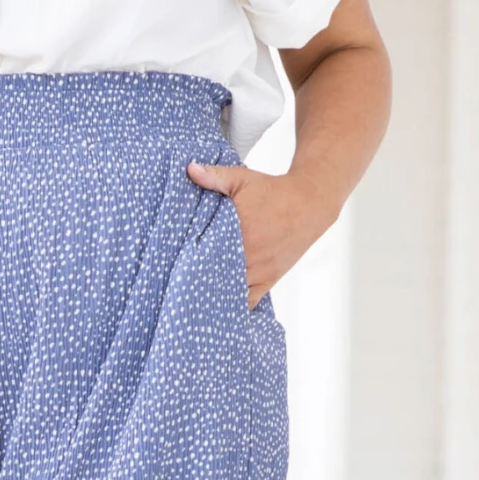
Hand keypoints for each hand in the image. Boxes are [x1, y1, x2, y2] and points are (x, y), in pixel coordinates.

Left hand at [186, 161, 332, 308]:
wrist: (309, 203)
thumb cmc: (272, 190)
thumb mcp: (242, 179)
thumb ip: (214, 177)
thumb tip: (188, 168)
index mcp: (237, 231)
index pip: (203, 252)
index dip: (185, 260)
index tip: (170, 264)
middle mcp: (248, 255)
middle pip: (213, 275)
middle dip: (195, 279)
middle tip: (175, 284)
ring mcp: (259, 270)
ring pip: (229, 291)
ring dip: (212, 294)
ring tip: (191, 300)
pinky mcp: (269, 279)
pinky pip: (250, 301)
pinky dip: (234, 306)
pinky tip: (218, 311)